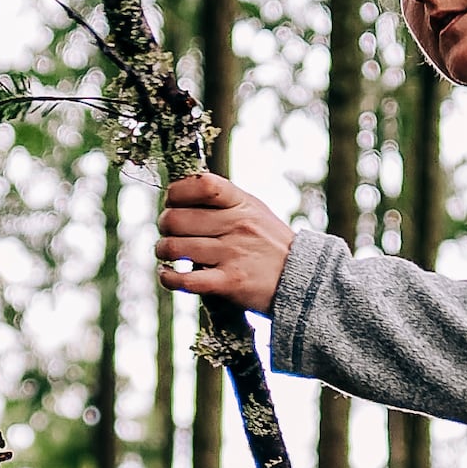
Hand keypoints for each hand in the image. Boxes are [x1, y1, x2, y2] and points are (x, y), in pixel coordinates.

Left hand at [155, 170, 294, 309]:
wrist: (303, 280)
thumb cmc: (271, 245)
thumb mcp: (255, 211)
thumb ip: (223, 202)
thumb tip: (180, 195)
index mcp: (241, 203)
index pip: (201, 184)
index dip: (176, 193)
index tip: (173, 202)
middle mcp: (237, 225)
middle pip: (176, 219)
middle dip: (163, 226)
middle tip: (168, 233)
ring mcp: (233, 254)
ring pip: (175, 248)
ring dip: (163, 252)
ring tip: (167, 254)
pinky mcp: (230, 282)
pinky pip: (186, 280)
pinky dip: (168, 278)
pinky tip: (168, 275)